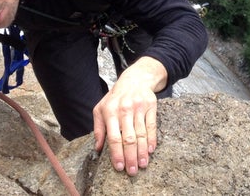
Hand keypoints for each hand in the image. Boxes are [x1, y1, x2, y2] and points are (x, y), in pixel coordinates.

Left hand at [92, 56, 166, 175]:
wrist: (135, 79)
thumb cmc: (115, 97)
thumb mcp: (100, 108)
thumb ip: (98, 128)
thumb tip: (97, 148)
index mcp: (110, 111)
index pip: (113, 137)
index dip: (116, 153)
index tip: (119, 167)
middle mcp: (124, 109)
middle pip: (128, 138)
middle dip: (130, 157)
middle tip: (132, 171)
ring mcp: (139, 108)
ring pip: (141, 134)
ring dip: (142, 152)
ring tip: (142, 164)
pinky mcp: (151, 107)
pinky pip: (152, 126)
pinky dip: (152, 140)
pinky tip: (151, 150)